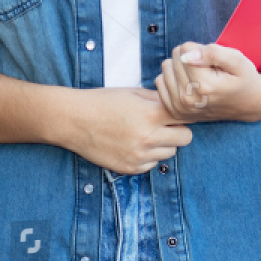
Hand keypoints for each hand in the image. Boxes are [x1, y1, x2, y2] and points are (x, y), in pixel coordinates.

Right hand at [64, 88, 191, 173]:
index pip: (186, 117)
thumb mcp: (132, 92)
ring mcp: (139, 156)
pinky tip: (135, 144)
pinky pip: (152, 164)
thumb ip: (157, 99)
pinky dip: (149, 156)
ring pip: (170, 153)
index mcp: (151, 114)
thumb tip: (176, 103)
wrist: (74, 120)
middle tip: (166, 124)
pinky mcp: (130, 168)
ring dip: (165, 144)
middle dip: (179, 130)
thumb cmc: (102, 102)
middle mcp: (148, 137)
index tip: (180, 112)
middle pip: (185, 138)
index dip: (185, 113)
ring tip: (147, 133)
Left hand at [155, 42, 260, 123]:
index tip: (212, 60)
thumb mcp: (237, 60)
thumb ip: (213, 53)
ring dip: (180, 67)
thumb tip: (186, 54)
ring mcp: (179, 108)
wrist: (248, 104)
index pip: (184, 49)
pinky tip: (188, 82)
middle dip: (190, 57)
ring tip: (199, 76)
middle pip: (174, 57)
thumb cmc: (243, 78)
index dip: (199, 49)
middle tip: (207, 68)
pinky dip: (172, 78)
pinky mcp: (174, 111)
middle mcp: (188, 99)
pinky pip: (160, 82)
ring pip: (166, 67)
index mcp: (203, 85)